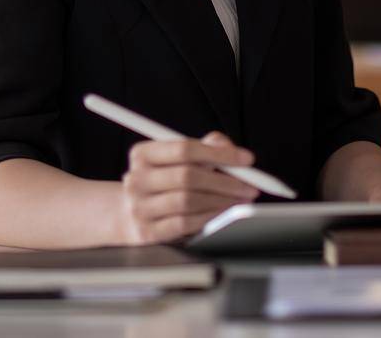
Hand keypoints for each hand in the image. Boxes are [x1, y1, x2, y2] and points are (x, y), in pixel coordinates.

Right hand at [115, 131, 260, 244]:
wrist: (130, 214)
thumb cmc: (163, 182)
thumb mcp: (178, 160)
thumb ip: (205, 147)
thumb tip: (228, 147)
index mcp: (142, 154)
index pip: (185, 148)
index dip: (219, 153)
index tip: (246, 159)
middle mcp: (136, 179)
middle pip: (187, 176)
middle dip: (225, 181)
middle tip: (249, 185)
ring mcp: (139, 207)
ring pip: (188, 201)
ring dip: (221, 201)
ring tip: (240, 201)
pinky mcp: (147, 232)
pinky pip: (184, 224)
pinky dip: (209, 218)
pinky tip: (223, 214)